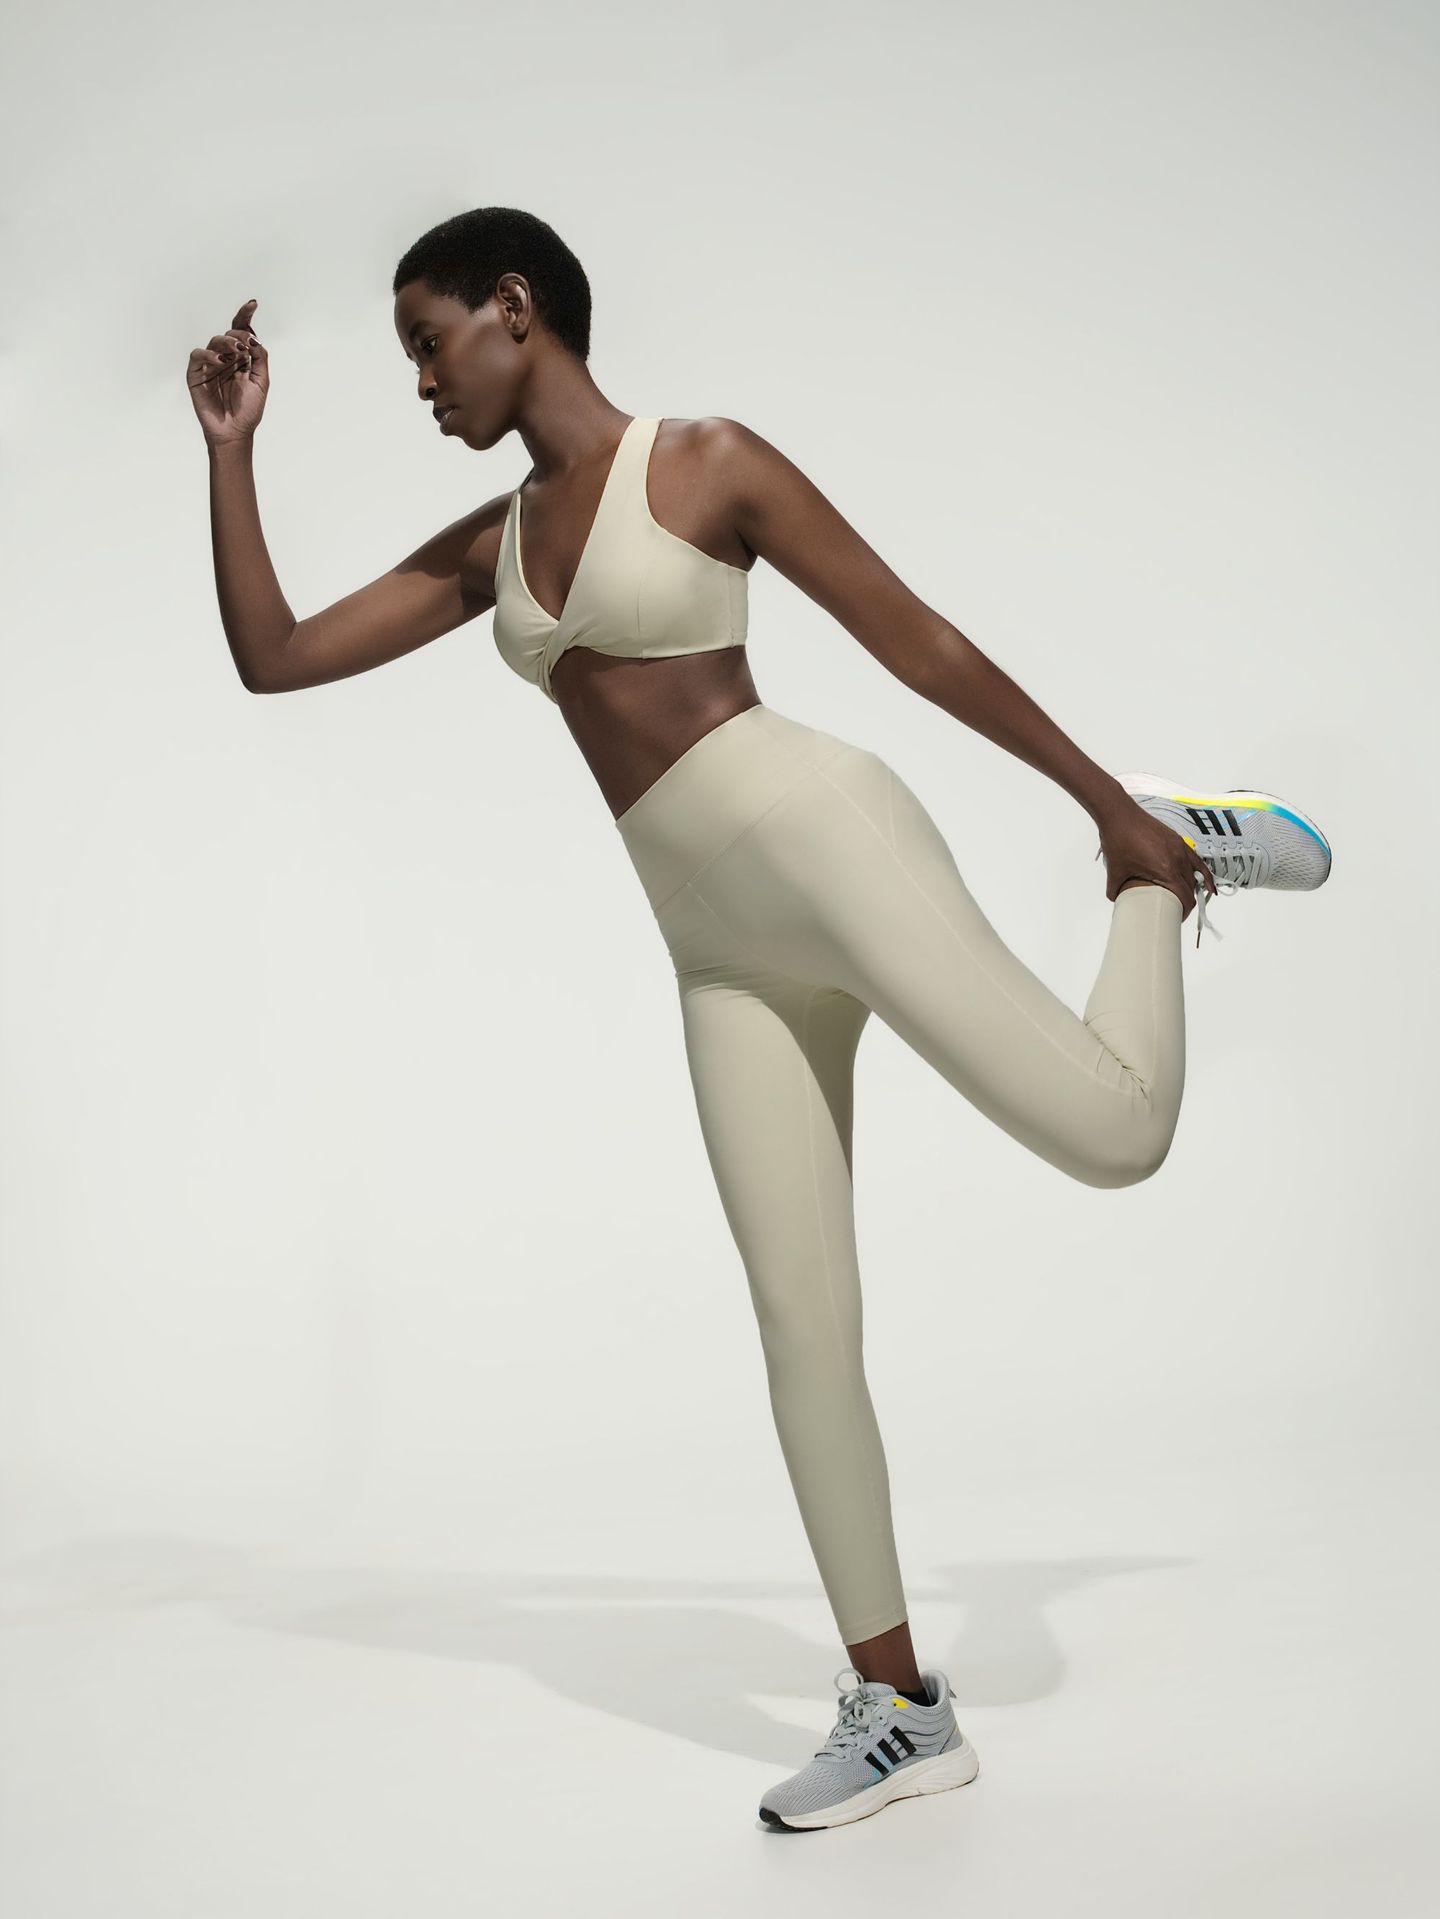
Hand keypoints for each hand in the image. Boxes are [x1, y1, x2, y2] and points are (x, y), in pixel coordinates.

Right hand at [187, 298, 267, 445]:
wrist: (235, 432)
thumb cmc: (248, 410)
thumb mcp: (261, 381)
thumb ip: (260, 358)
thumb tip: (255, 339)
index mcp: (241, 358)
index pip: (242, 332)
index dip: (245, 316)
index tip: (253, 304)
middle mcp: (225, 358)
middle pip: (229, 334)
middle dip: (239, 335)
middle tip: (246, 345)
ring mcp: (210, 365)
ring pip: (214, 341)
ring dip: (226, 342)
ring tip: (236, 352)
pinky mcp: (196, 374)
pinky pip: (198, 356)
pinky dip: (208, 354)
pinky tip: (220, 361)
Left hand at [1094, 796, 1217, 921]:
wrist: (1120, 815)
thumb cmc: (1118, 839)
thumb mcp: (1114, 872)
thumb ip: (1116, 891)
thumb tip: (1118, 900)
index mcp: (1165, 870)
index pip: (1185, 897)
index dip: (1184, 912)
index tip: (1177, 918)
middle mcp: (1177, 860)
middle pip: (1190, 888)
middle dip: (1186, 903)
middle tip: (1176, 912)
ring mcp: (1180, 849)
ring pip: (1194, 875)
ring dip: (1193, 889)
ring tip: (1188, 901)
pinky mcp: (1178, 841)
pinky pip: (1196, 860)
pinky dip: (1203, 873)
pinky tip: (1207, 884)